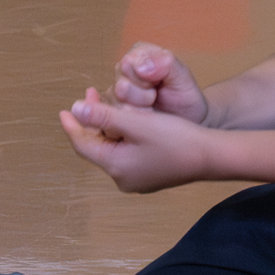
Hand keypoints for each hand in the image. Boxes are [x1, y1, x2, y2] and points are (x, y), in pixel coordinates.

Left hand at [58, 88, 209, 192]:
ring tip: (109, 104)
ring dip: (108, 126)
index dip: (72, 125)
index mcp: (115, 167)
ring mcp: (136, 179)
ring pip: (112, 149)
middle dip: (92, 121)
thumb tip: (75, 109)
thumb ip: (104, 115)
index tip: (63, 109)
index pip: (83, 144)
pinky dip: (122, 136)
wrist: (211, 157)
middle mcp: (122, 178)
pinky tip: (128, 122)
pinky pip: (126, 154)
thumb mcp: (137, 122)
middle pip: (97, 147)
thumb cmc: (175, 138)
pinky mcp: (149, 176)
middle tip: (90, 95)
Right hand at [111, 42, 209, 124]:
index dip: (145, 79)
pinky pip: (114, 120)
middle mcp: (124, 70)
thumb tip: (141, 67)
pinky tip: (145, 118)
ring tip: (152, 108)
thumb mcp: (182, 77)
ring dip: (138, 111)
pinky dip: (132, 123)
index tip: (159, 83)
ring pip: (117, 105)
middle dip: (143, 97)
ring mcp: (116, 91)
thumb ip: (165, 63)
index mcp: (139, 54)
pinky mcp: (114, 111)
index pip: (128, 64)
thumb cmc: (184, 96)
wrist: (186, 122)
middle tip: (156, 96)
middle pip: (121, 86)